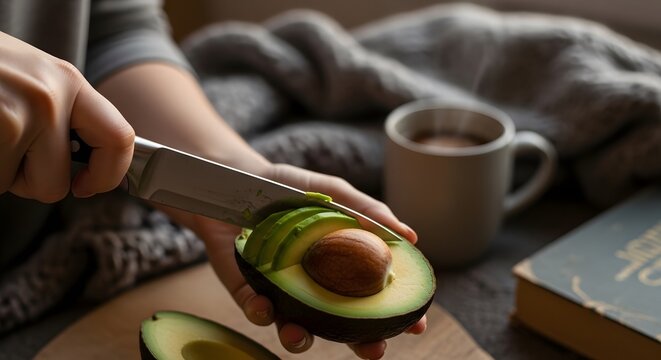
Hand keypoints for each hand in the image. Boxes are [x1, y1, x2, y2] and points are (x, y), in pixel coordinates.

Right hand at [0, 32, 133, 201]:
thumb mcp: (32, 78)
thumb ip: (62, 111)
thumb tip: (90, 160)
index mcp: (67, 81)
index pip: (119, 139)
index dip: (108, 175)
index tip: (87, 185)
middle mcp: (49, 99)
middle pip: (56, 184)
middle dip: (29, 182)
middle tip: (7, 153)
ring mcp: (15, 117)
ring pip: (14, 186)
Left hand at [162, 163, 425, 358]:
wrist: (234, 178)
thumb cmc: (287, 187)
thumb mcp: (331, 193)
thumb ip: (368, 211)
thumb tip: (412, 236)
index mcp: (337, 265)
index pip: (370, 296)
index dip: (394, 313)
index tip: (416, 324)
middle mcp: (312, 285)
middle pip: (340, 324)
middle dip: (359, 342)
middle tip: (375, 350)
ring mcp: (279, 291)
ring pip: (295, 327)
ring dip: (299, 338)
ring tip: (300, 335)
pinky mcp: (245, 288)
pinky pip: (254, 308)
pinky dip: (259, 310)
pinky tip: (263, 304)